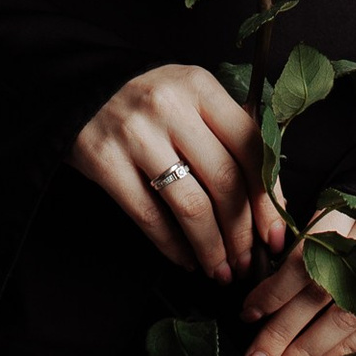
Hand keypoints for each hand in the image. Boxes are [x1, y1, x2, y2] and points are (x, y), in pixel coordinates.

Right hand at [70, 64, 287, 284]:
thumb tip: (271, 198)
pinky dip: (172, 246)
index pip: (250, 147)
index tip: (275, 234)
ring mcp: (136, 134)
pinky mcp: (105, 161)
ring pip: (190, 205)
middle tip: (248, 262)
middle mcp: (171, 106)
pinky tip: (186, 259)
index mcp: (200, 86)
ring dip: (211, 247)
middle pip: (224, 180)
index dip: (267, 198)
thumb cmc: (149, 100)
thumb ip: (230, 133)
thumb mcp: (191, 97)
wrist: (80, 90)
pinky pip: (149, 216)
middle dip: (241, 232)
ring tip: (220, 270)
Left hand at [239, 209, 355, 355]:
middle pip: (318, 297)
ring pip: (342, 321)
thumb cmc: (343, 228)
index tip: (247, 315)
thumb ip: (292, 254)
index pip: (301, 262)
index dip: (272, 292)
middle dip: (281, 336)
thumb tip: (257, 304)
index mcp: (338, 223)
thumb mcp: (317, 225)